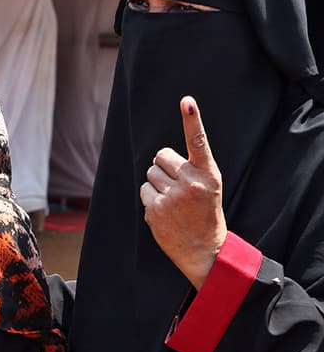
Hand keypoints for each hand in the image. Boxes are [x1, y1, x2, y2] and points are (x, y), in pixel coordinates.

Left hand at [140, 96, 226, 288]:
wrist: (205, 250)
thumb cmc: (206, 213)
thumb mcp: (209, 187)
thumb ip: (191, 168)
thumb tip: (158, 156)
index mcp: (208, 174)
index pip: (198, 142)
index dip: (192, 120)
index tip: (187, 101)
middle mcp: (191, 182)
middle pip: (161, 156)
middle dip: (164, 167)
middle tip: (177, 185)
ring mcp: (172, 196)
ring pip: (150, 173)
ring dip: (157, 184)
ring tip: (173, 201)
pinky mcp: (155, 209)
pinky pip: (143, 190)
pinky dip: (150, 198)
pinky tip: (164, 211)